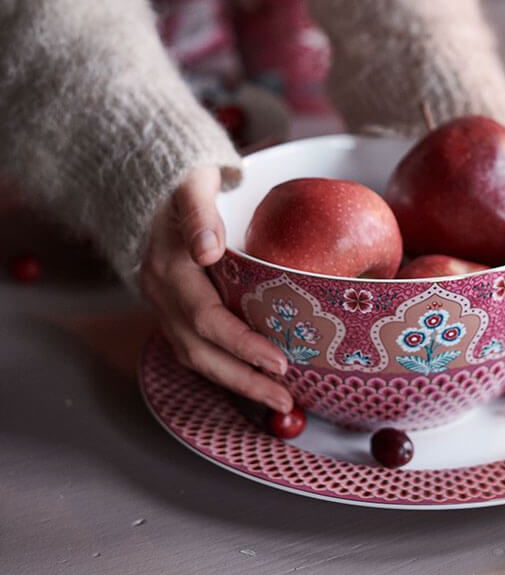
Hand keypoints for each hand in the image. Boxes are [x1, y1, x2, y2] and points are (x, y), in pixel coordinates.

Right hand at [140, 166, 290, 411]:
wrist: (150, 176)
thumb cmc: (183, 176)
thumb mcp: (192, 180)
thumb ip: (198, 211)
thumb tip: (208, 249)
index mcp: (169, 265)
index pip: (206, 318)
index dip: (241, 344)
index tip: (278, 361)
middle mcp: (162, 292)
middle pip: (199, 350)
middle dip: (243, 379)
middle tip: (285, 398)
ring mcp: (163, 302)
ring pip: (195, 355)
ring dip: (235, 380)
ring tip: (276, 397)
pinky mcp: (172, 306)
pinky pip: (195, 346)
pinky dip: (225, 366)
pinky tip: (254, 376)